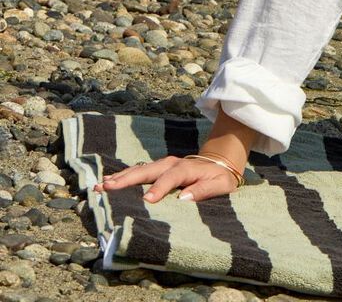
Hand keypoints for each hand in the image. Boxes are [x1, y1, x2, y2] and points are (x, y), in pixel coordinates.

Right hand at [92, 155, 238, 203]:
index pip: (171, 178)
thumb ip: (205, 190)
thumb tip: (185, 197)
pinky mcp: (155, 168)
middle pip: (147, 171)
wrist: (218, 162)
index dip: (159, 188)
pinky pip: (136, 171)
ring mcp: (160, 164)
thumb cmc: (219, 178)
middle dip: (127, 180)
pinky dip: (122, 176)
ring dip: (119, 178)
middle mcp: (170, 164)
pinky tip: (107, 182)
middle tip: (108, 187)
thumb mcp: (220, 185)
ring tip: (101, 185)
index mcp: (186, 168)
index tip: (147, 200)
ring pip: (138, 170)